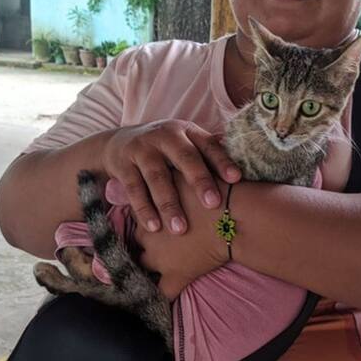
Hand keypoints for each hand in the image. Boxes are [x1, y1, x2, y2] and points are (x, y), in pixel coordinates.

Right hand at [102, 120, 240, 234]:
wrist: (118, 143)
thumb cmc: (164, 150)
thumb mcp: (185, 145)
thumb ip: (208, 156)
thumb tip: (243, 174)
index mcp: (186, 131)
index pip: (208, 145)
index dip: (222, 161)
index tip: (236, 179)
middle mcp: (165, 136)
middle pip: (184, 157)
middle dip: (199, 180)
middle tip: (212, 204)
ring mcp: (142, 149)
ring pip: (157, 177)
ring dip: (169, 204)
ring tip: (180, 228)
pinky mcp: (123, 164)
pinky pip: (134, 189)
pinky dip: (144, 209)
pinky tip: (154, 227)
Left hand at [135, 170, 229, 298]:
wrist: (234, 215)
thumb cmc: (211, 189)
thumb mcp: (182, 173)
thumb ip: (165, 175)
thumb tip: (155, 170)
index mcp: (147, 210)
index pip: (136, 213)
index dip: (145, 214)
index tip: (151, 215)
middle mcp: (148, 236)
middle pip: (136, 240)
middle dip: (144, 239)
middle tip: (156, 237)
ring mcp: (160, 259)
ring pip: (142, 265)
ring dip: (147, 264)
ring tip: (155, 263)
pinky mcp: (178, 277)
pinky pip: (163, 293)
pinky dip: (160, 296)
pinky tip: (158, 298)